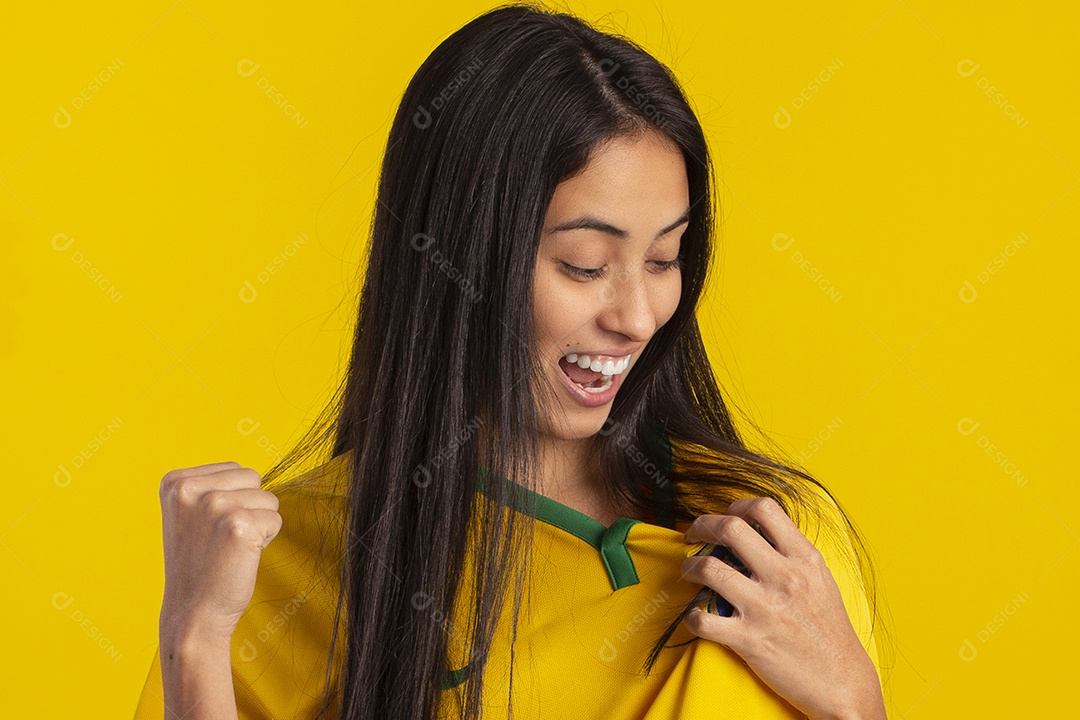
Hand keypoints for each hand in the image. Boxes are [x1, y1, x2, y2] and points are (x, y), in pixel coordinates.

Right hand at [158, 462, 281, 646]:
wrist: (192, 612)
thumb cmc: (198, 563)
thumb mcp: (189, 514)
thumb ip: (211, 486)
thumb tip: (252, 473)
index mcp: (175, 481)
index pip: (234, 468)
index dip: (233, 498)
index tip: (209, 527)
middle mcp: (191, 489)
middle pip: (253, 478)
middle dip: (248, 507)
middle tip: (222, 539)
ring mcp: (214, 505)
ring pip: (268, 499)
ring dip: (258, 524)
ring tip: (230, 548)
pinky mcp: (238, 525)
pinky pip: (276, 519)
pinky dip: (267, 539)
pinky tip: (241, 556)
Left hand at [679, 496, 884, 719]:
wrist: (843, 681)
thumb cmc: (829, 629)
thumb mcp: (820, 579)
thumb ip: (791, 553)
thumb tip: (754, 531)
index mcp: (804, 559)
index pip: (764, 509)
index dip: (736, 506)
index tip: (725, 516)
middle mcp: (784, 578)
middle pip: (729, 529)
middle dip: (701, 526)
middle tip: (693, 535)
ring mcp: (765, 608)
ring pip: (709, 568)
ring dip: (690, 567)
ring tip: (689, 572)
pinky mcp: (750, 640)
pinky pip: (703, 620)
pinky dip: (692, 616)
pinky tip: (697, 615)